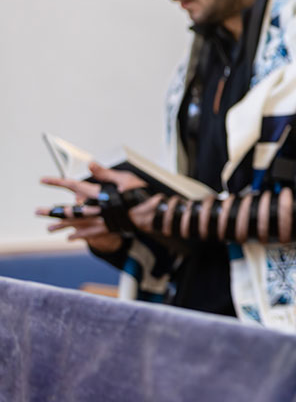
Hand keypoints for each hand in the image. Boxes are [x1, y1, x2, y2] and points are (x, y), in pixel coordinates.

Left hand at [37, 163, 154, 251]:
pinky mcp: (107, 228)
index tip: (43, 180)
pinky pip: (89, 234)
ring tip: (49, 229)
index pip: (73, 185)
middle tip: (37, 212)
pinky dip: (79, 236)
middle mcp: (95, 207)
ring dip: (62, 226)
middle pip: (69, 209)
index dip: (57, 182)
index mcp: (98, 192)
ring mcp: (100, 220)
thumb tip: (90, 163)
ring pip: (76, 223)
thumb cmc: (140, 193)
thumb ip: (105, 173)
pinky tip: (69, 238)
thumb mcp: (124, 178)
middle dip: (52, 211)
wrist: (152, 212)